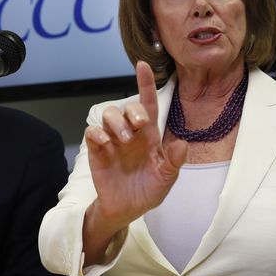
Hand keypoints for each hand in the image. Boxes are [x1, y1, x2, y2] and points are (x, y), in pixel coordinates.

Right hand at [81, 62, 186, 262]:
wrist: (126, 210)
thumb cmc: (148, 191)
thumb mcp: (166, 179)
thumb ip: (174, 162)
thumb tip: (182, 145)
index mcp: (150, 137)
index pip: (148, 105)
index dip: (145, 84)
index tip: (142, 65)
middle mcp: (130, 134)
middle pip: (127, 107)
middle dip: (132, 111)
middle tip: (139, 127)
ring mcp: (112, 141)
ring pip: (108, 114)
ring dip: (116, 122)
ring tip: (122, 140)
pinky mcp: (97, 151)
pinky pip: (93, 132)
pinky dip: (98, 134)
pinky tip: (106, 145)